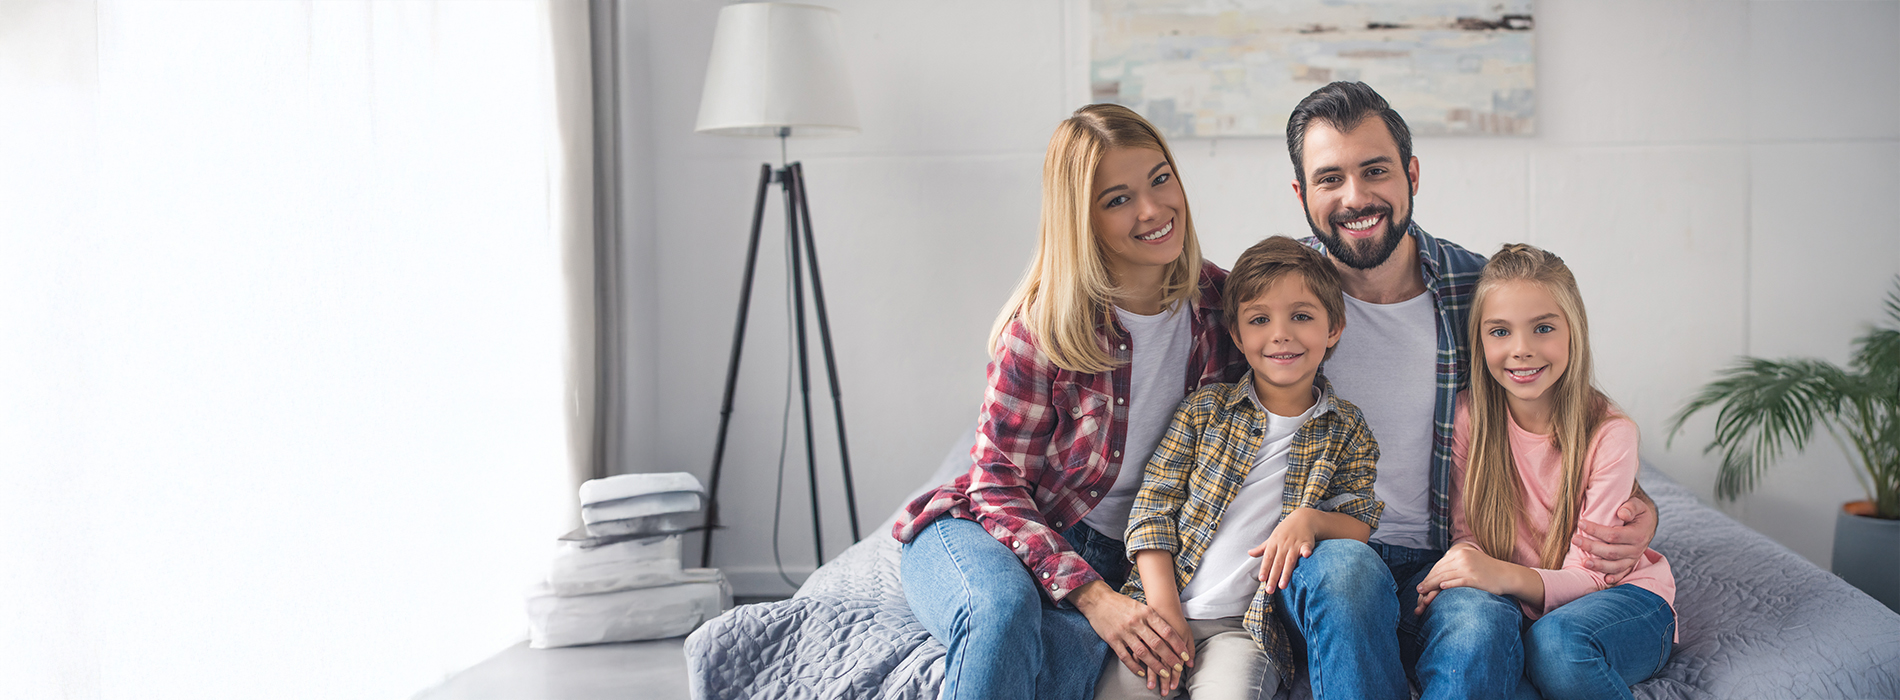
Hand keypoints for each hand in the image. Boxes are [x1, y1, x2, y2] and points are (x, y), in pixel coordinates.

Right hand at [1072, 581, 1190, 689]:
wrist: (1097, 600)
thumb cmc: (1121, 603)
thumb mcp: (1140, 606)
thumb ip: (1153, 618)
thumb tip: (1170, 634)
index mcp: (1146, 612)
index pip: (1166, 631)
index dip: (1177, 644)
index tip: (1185, 655)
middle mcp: (1136, 622)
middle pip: (1157, 643)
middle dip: (1170, 657)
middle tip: (1178, 667)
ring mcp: (1124, 632)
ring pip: (1143, 652)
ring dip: (1155, 665)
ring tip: (1164, 673)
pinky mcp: (1112, 639)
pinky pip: (1125, 656)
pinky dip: (1134, 666)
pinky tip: (1142, 673)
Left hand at [1248, 507, 1321, 593]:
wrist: (1302, 518)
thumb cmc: (1286, 530)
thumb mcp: (1272, 538)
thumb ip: (1262, 548)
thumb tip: (1250, 553)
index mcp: (1274, 543)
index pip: (1268, 558)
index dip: (1264, 569)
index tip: (1262, 580)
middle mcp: (1283, 544)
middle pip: (1277, 563)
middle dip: (1273, 577)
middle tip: (1270, 590)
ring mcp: (1295, 543)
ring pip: (1290, 560)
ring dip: (1286, 572)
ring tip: (1283, 585)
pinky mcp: (1306, 542)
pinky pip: (1306, 547)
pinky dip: (1306, 551)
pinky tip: (1307, 556)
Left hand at [1414, 542, 1521, 615]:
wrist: (1506, 575)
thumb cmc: (1486, 571)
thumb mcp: (1469, 561)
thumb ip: (1454, 564)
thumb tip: (1437, 574)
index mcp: (1459, 552)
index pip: (1439, 565)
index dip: (1429, 576)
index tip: (1422, 584)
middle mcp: (1462, 557)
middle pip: (1439, 571)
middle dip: (1427, 581)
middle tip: (1418, 590)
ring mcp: (1468, 567)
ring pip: (1444, 577)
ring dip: (1432, 586)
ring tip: (1423, 593)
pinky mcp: (1475, 578)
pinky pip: (1457, 581)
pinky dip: (1448, 585)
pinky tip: (1440, 588)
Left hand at [1573, 490, 1656, 583]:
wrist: (1646, 523)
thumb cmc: (1636, 512)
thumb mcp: (1637, 505)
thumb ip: (1630, 507)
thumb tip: (1622, 513)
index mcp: (1638, 534)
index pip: (1614, 535)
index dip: (1597, 531)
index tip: (1581, 523)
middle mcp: (1636, 549)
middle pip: (1612, 552)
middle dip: (1592, 547)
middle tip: (1574, 540)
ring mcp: (1633, 559)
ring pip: (1615, 566)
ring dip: (1599, 565)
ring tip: (1583, 562)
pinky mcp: (1630, 564)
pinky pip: (1622, 573)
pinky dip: (1615, 578)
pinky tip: (1605, 580)